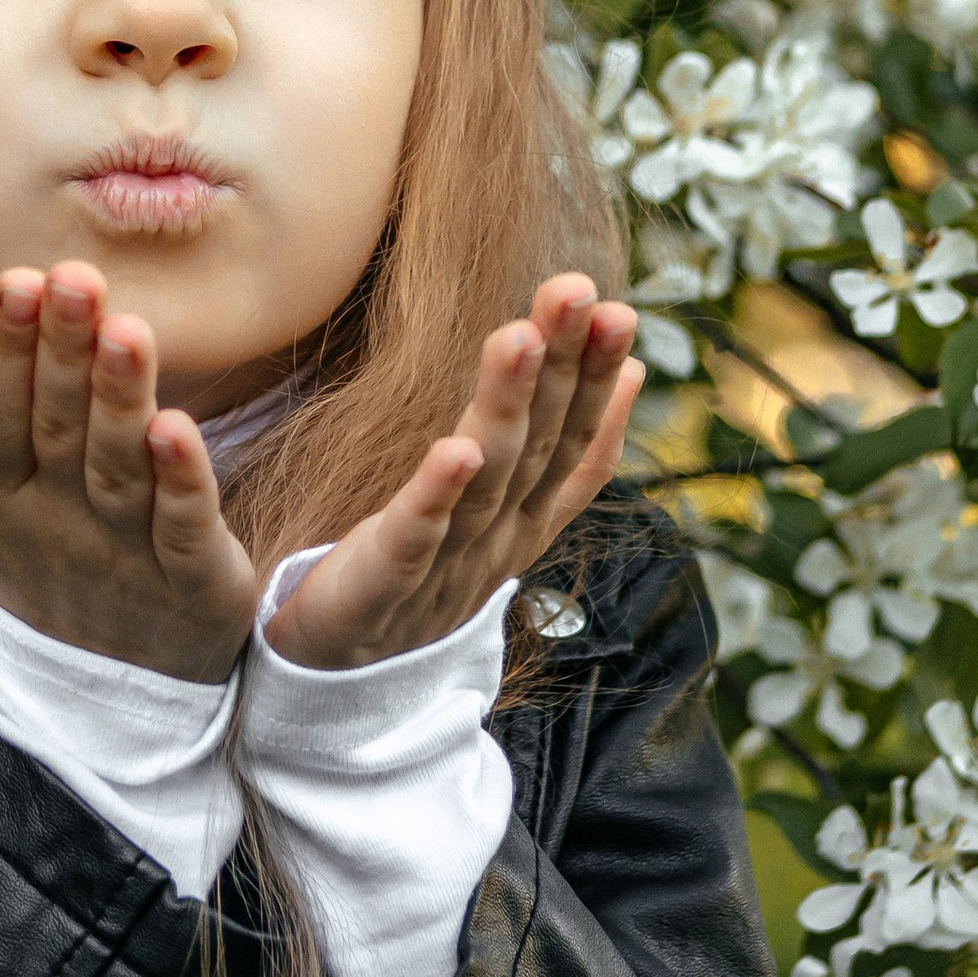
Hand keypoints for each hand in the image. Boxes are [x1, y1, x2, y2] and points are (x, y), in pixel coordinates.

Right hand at [0, 261, 259, 684]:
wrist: (108, 681)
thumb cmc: (33, 545)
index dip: (1, 352)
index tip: (13, 278)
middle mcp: (55, 520)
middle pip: (56, 431)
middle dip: (61, 354)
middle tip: (71, 277)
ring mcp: (121, 552)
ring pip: (118, 472)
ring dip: (121, 401)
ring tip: (129, 329)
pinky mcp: (189, 580)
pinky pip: (182, 529)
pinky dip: (182, 482)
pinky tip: (182, 429)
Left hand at [266, 279, 642, 671]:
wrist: (347, 685)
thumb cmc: (425, 577)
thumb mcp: (503, 508)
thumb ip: (562, 449)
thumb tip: (630, 373)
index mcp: (524, 517)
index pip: (573, 439)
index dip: (597, 379)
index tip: (618, 311)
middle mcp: (499, 537)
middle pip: (540, 443)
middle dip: (564, 366)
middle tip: (581, 291)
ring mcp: (448, 562)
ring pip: (488, 476)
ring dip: (507, 405)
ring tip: (519, 336)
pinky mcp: (388, 585)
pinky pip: (416, 536)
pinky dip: (438, 494)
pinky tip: (456, 450)